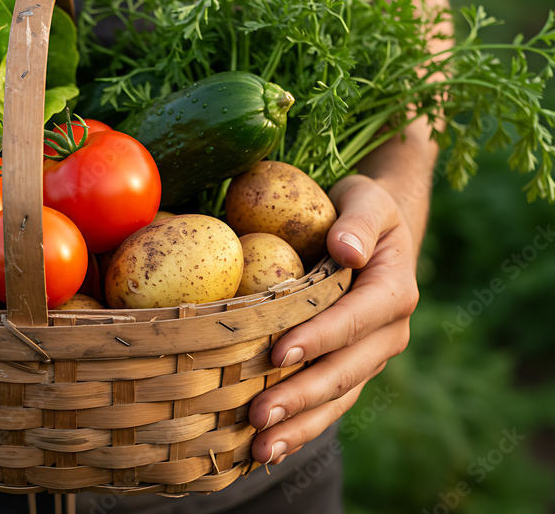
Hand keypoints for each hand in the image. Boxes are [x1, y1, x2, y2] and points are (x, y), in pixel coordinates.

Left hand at [247, 174, 418, 463]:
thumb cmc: (362, 209)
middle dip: (302, 397)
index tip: (277, 354)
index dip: (319, 339)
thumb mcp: (366, 200)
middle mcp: (388, 333)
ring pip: (337, 400)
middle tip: (258, 416)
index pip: (354, 320)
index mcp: (393, 292)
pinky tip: (266, 449)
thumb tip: (345, 250)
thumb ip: (357, 221)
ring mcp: (370, 357)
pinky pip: (328, 405)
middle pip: (344, 372)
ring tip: (260, 450)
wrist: (376, 231)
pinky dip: (300, 427)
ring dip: (299, 427)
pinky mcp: (350, 371)